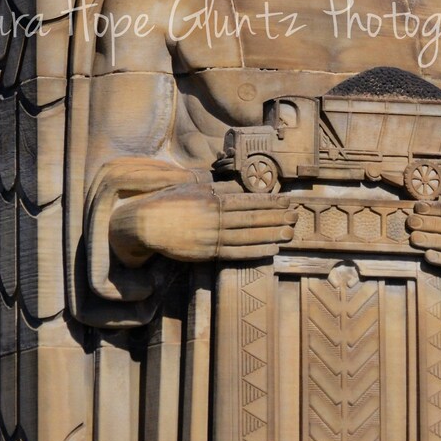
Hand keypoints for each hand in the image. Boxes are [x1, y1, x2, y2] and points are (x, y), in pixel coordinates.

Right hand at [109, 183, 296, 265]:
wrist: (145, 225)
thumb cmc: (168, 202)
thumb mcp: (193, 188)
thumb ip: (216, 189)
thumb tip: (238, 188)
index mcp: (212, 199)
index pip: (248, 200)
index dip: (269, 201)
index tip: (286, 200)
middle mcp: (215, 219)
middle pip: (252, 218)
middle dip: (276, 217)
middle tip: (295, 215)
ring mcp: (211, 237)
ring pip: (248, 236)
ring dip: (271, 234)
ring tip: (289, 232)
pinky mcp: (207, 253)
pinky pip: (237, 253)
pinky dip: (256, 251)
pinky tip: (271, 248)